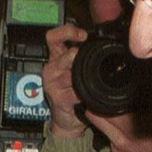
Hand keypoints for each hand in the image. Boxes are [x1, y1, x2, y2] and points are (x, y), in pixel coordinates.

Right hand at [42, 23, 90, 137]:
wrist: (67, 119)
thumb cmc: (72, 93)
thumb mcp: (75, 70)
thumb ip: (81, 56)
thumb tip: (100, 43)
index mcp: (55, 58)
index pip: (53, 37)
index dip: (68, 32)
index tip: (83, 36)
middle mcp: (51, 69)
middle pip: (66, 54)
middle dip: (81, 59)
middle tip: (89, 63)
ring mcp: (53, 84)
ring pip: (72, 74)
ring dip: (84, 79)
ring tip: (88, 84)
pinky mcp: (59, 98)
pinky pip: (76, 92)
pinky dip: (84, 94)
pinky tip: (87, 96)